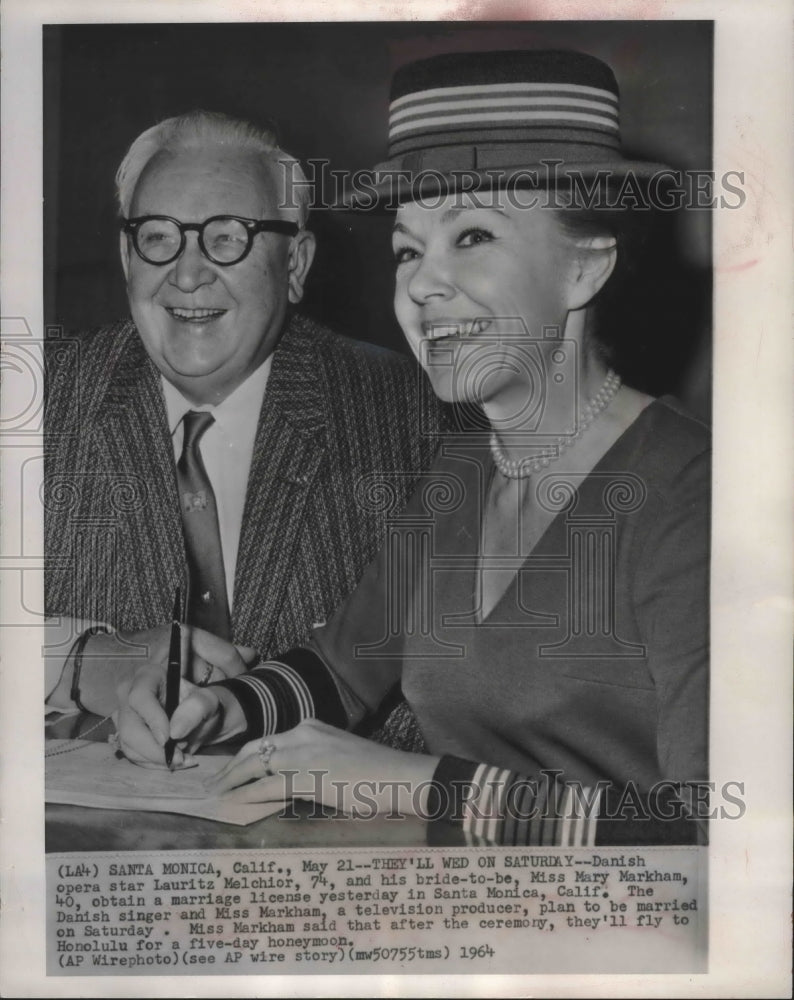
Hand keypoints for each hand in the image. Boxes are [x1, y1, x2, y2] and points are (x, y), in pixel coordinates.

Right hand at [114, 628, 252, 766]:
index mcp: (148, 676)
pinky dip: (154, 763)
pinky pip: (133, 756)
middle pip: (129, 727)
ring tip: (183, 759)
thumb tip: (174, 731)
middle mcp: (129, 694)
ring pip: (129, 745)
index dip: (152, 720)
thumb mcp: (208, 701)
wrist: (199, 718)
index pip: (140, 698)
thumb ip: (196, 708)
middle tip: (180, 758)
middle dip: (155, 749)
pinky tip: (175, 761)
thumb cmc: (202, 704)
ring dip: (157, 759)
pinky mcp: (125, 736)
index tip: (169, 739)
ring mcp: (125, 716)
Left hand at [204, 719, 439, 817]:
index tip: (231, 770)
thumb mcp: (338, 759)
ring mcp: (304, 753)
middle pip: (254, 748)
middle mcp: (303, 733)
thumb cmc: (375, 774)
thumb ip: (313, 763)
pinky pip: (266, 786)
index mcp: (311, 726)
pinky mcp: (307, 776)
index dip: (246, 756)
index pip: (268, 739)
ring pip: (255, 765)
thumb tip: (291, 782)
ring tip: (216, 796)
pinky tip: (233, 805)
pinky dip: (246, 796)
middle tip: (212, 783)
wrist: (399, 776)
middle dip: (230, 767)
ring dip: (231, 782)